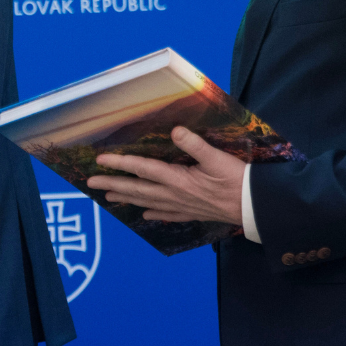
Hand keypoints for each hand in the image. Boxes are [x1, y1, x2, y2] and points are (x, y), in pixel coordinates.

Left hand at [85, 126, 244, 224]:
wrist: (255, 207)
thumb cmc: (238, 181)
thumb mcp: (218, 159)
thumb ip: (195, 145)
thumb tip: (176, 131)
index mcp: (177, 179)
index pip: (142, 169)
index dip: (120, 163)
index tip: (99, 160)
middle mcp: (174, 194)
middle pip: (137, 189)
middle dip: (113, 184)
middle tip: (91, 183)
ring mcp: (181, 206)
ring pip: (147, 202)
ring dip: (127, 198)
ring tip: (108, 197)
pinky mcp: (192, 213)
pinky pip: (166, 214)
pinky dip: (153, 213)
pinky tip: (145, 214)